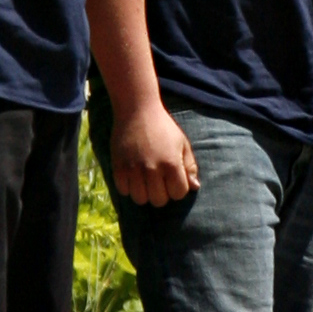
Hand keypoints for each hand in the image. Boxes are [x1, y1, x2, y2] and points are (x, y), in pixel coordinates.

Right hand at [112, 94, 199, 209]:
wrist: (137, 110)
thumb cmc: (163, 127)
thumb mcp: (182, 143)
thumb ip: (190, 166)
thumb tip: (194, 187)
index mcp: (171, 164)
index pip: (179, 194)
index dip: (178, 189)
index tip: (173, 179)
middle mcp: (152, 169)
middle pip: (159, 201)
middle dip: (162, 193)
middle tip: (159, 180)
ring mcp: (133, 170)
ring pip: (141, 200)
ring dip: (145, 193)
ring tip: (145, 180)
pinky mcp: (118, 168)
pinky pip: (124, 191)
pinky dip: (129, 187)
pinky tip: (133, 176)